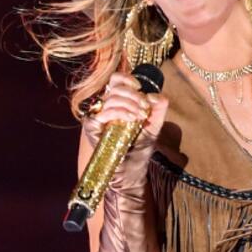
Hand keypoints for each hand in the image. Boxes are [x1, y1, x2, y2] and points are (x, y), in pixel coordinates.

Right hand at [81, 71, 169, 191]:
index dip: (127, 79)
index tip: (140, 89)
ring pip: (111, 98)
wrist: (131, 172)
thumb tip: (153, 95)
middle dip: (133, 95)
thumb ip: (159, 109)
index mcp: (118, 103)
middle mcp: (106, 107)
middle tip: (144, 109)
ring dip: (130, 104)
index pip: (116, 80)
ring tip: (140, 117)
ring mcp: (97, 117)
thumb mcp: (154, 126)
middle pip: (115, 86)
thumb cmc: (139, 149)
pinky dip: (119, 113)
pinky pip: (104, 112)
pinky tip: (131, 120)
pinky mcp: (92, 127)